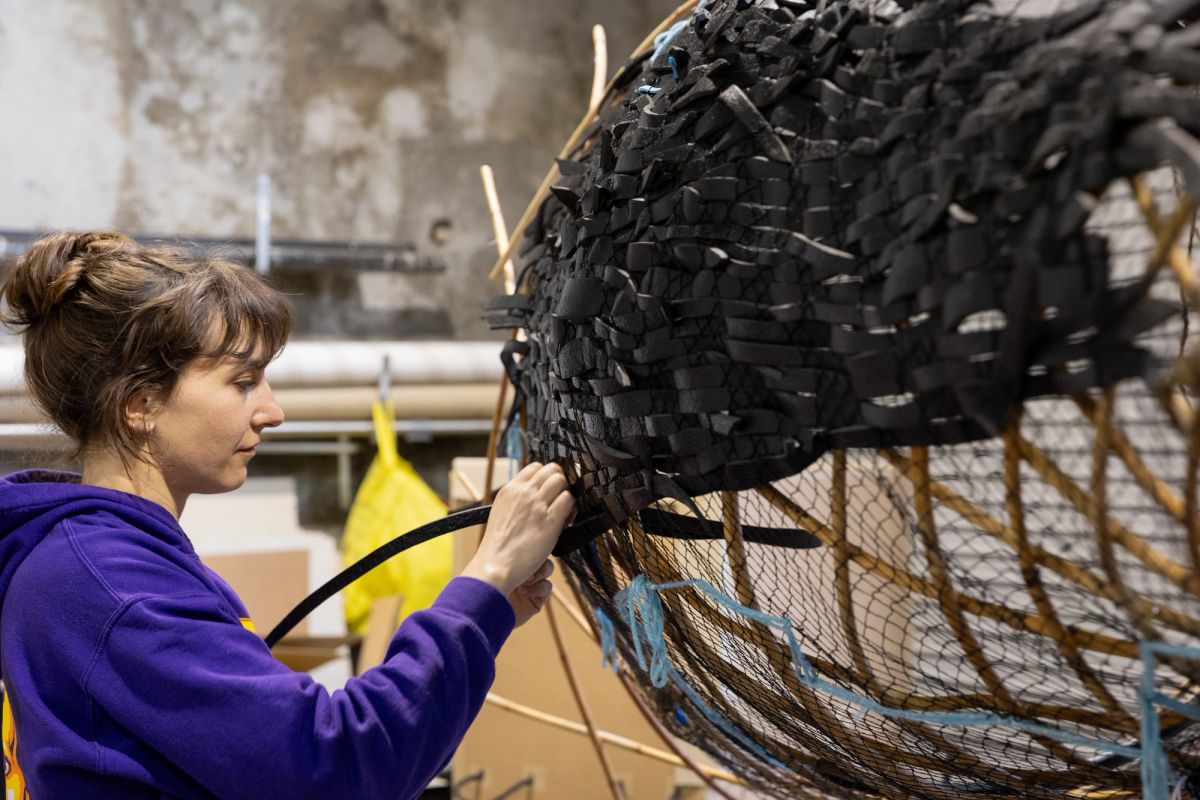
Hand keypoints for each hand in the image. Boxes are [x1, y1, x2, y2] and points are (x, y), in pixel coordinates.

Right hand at [462, 462, 574, 617]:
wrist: (496, 564)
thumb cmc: (499, 546)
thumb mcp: (502, 513)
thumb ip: (517, 501)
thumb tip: (534, 496)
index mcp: (510, 489)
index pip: (536, 467)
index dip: (547, 476)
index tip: (549, 489)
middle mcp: (524, 492)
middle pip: (552, 470)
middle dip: (560, 482)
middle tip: (559, 498)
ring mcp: (537, 504)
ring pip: (561, 481)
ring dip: (566, 493)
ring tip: (563, 510)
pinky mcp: (549, 520)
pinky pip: (568, 500)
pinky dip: (571, 508)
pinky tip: (566, 520)